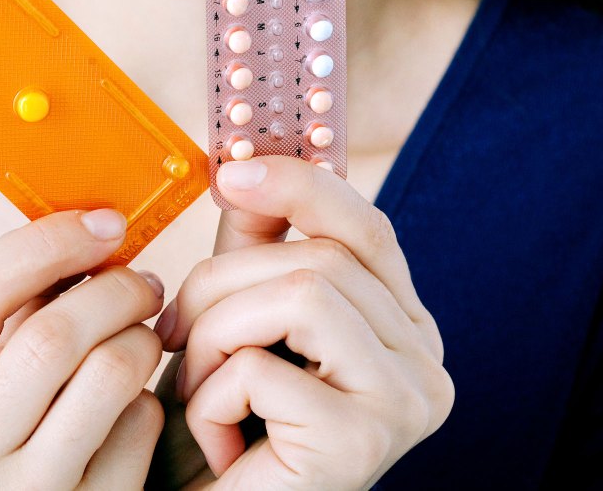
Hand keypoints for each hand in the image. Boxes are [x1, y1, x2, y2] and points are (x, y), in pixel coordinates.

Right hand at [0, 208, 166, 489]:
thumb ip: (7, 324)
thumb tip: (82, 233)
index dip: (45, 244)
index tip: (101, 223)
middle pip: (50, 334)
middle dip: (113, 288)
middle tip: (141, 280)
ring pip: (108, 372)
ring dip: (139, 336)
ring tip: (141, 335)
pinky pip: (139, 425)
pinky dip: (148, 399)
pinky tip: (132, 405)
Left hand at [150, 157, 453, 488]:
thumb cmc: (225, 424)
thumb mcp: (240, 314)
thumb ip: (258, 241)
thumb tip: (249, 159)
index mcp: (404, 325)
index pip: (368, 228)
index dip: (302, 186)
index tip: (232, 171)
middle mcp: (426, 360)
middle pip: (323, 256)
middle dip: (222, 283)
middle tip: (176, 331)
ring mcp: (406, 401)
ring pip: (301, 294)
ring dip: (215, 337)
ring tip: (199, 390)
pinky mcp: (363, 442)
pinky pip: (262, 368)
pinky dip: (210, 399)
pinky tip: (217, 442)